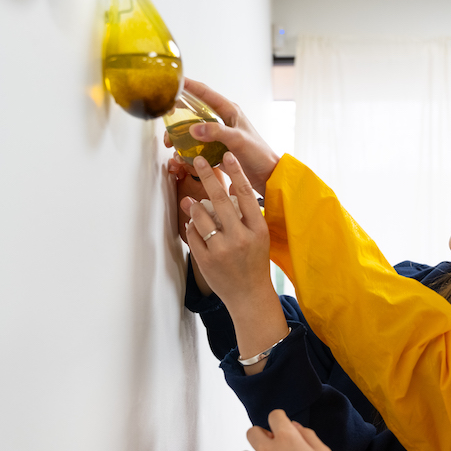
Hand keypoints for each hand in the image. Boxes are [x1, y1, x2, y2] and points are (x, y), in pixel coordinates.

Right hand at [177, 79, 280, 192]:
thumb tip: (193, 129)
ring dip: (180, 136)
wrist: (266, 175)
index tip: (173, 81)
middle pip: (194, 111)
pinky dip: (187, 151)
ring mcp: (218, 135)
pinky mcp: (215, 149)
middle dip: (177, 116)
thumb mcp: (238, 140)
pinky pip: (196, 147)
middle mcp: (222, 120)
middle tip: (165, 121)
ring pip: (192, 130)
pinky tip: (181, 157)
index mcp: (229, 111)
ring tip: (171, 144)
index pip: (205, 93)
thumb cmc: (259, 154)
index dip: (188, 85)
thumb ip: (217, 132)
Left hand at [182, 153, 271, 309]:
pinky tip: (193, 224)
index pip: (245, 194)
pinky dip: (192, 226)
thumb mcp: (259, 236)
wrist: (249, 295)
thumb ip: (248, 214)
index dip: (235, 172)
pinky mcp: (206, 260)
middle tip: (197, 159)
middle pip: (219, 199)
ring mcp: (221, 250)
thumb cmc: (255, 262)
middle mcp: (240, 238)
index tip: (227, 155)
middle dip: (207, 176)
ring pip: (201, 217)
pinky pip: (193, 235)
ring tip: (191, 200)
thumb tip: (231, 187)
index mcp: (257, 229)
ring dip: (194, 205)